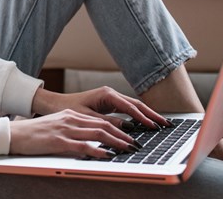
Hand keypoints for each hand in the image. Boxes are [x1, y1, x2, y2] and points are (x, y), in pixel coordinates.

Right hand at [8, 109, 137, 157]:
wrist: (14, 134)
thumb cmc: (34, 134)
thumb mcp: (56, 127)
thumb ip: (73, 130)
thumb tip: (91, 140)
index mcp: (71, 115)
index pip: (100, 120)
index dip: (118, 128)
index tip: (130, 136)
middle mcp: (71, 119)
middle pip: (103, 125)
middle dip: (122, 135)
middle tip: (135, 144)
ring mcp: (65, 129)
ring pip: (97, 133)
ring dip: (116, 142)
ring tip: (128, 149)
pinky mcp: (59, 141)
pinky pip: (83, 146)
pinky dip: (98, 150)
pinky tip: (108, 155)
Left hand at [31, 86, 171, 133]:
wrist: (55, 104)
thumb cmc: (68, 109)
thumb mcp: (87, 118)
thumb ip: (107, 123)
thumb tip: (127, 129)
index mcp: (107, 95)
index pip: (130, 107)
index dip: (144, 118)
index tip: (155, 127)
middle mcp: (111, 94)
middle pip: (137, 104)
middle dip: (152, 114)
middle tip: (167, 125)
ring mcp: (111, 98)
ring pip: (134, 107)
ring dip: (147, 115)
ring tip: (162, 125)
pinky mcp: (109, 103)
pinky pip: (128, 110)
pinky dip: (138, 116)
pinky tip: (147, 124)